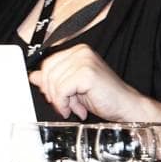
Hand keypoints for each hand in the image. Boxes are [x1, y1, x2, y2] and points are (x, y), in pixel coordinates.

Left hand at [27, 44, 150, 122]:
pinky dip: (64, 103)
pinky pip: (62, 89)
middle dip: (52, 93)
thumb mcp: (73, 88)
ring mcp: (84, 60)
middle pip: (48, 71)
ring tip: (74, 109)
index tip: (55, 98)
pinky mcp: (87, 73)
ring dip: (60, 101)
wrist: (127, 107)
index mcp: (77, 52)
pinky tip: (77, 110)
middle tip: (64, 107)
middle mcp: (81, 52)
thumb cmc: (104, 98)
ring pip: (54, 81)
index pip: (49, 63)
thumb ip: (54, 80)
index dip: (47, 84)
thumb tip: (34, 77)